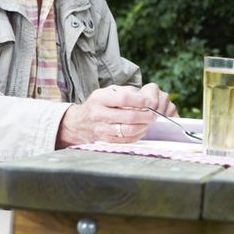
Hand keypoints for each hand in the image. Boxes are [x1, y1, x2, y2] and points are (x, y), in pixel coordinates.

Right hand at [56, 82, 177, 146]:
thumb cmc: (99, 104)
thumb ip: (126, 92)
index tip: (151, 101)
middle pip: (128, 117)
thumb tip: (146, 98)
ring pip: (128, 130)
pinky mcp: (105, 141)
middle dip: (146, 116)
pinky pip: (126, 140)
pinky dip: (138, 135)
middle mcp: (99, 114)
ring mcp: (101, 130)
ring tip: (149, 121)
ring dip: (144, 126)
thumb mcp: (107, 92)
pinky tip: (142, 129)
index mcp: (100, 99)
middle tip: (154, 114)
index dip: (140, 101)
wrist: (78, 122)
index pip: (123, 99)